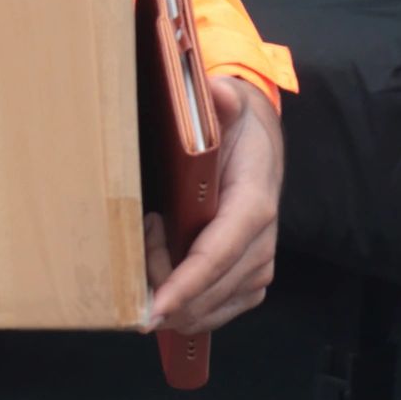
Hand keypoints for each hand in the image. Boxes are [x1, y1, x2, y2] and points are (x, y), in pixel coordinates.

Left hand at [146, 76, 280, 334]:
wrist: (259, 143)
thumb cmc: (235, 130)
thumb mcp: (229, 107)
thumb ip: (221, 102)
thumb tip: (216, 91)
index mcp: (253, 206)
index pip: (218, 255)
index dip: (186, 284)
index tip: (156, 307)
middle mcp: (261, 244)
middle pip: (209, 289)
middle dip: (165, 284)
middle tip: (139, 240)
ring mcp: (257, 266)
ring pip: (212, 306)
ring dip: (172, 291)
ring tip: (151, 243)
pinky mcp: (249, 278)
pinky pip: (217, 308)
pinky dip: (185, 300)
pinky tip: (164, 269)